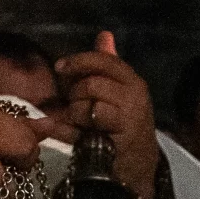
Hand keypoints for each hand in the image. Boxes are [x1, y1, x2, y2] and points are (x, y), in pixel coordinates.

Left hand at [54, 31, 160, 198]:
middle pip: (92, 83)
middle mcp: (134, 97)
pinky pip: (86, 128)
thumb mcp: (119, 91)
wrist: (139, 163)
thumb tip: (104, 35)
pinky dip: (70, 130)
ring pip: (88, 105)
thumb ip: (108, 64)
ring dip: (74, 113)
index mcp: (132, 81)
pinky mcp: (119, 141)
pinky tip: (68, 132)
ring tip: (76, 121)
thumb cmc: (123, 123)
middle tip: (73, 104)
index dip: (79, 61)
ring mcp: (128, 119)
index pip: (105, 60)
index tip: (60, 67)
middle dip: (74, 93)